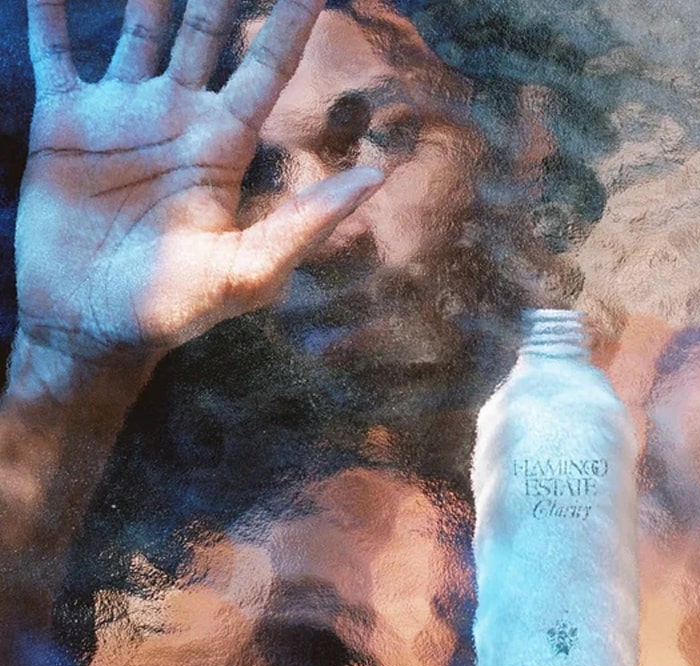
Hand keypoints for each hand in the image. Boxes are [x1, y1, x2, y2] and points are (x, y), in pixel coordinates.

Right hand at [15, 0, 382, 365]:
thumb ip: (306, 223)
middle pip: (207, 32)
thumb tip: (376, 177)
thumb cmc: (174, 308)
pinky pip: (54, 55)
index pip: (266, 67)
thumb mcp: (248, 270)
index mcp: (222, 147)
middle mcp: (178, 119)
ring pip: (140, 29)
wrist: (91, 324)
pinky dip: (48, 17)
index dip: (290, 20)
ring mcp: (122, 116)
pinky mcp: (64, 124)